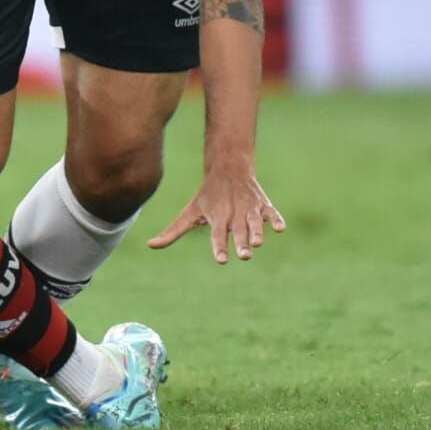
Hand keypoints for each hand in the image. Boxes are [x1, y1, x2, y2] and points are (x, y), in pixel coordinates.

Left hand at [147, 166, 284, 262]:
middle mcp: (233, 214)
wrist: (228, 168)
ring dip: (257, 231)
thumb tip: (150, 245)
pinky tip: (280, 228)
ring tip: (258, 243)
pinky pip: (272, 212)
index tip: (222, 260)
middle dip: (241, 243)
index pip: (217, 235)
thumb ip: (173, 231)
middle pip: (238, 231)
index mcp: (217, 218)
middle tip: (244, 256)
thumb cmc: (207, 196)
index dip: (220, 246)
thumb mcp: (189, 212)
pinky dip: (276, 219)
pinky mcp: (263, 205)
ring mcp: (249, 209)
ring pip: (255, 222)